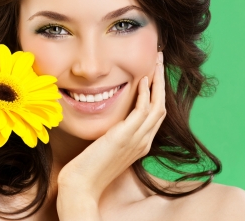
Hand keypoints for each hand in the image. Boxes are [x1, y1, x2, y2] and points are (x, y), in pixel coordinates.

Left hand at [56, 52, 165, 219]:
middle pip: (161, 106)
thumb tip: (112, 121)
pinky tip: (143, 80)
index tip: (153, 73)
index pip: (155, 113)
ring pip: (157, 105)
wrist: (82, 185)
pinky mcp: (125, 137)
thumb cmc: (89, 167)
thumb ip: (115, 134)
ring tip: (157, 61)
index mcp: (140, 143)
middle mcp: (144, 141)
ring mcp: (137, 140)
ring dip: (158, 81)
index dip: (157, 92)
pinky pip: (143, 111)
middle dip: (162, 81)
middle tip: (160, 60)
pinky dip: (145, 94)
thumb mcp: (107, 147)